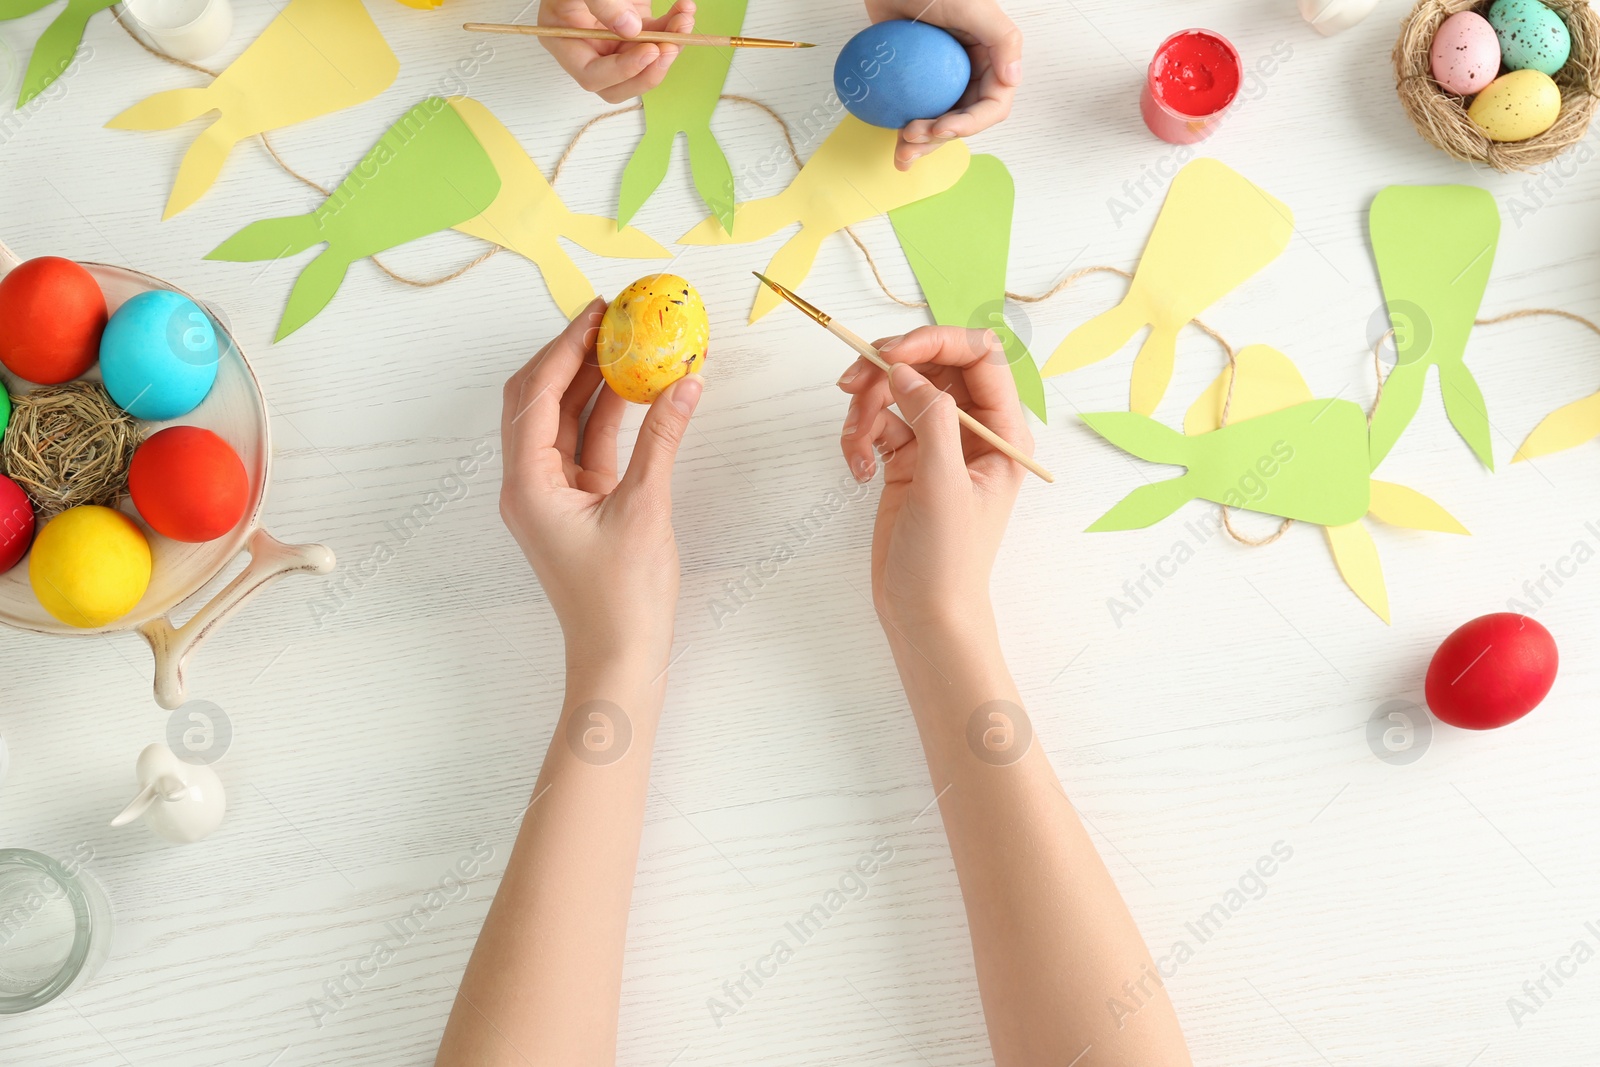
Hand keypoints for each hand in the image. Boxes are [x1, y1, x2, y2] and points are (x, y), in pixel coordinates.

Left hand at [500, 299, 703, 666]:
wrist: (619, 659)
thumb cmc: (623, 600)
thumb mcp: (646, 509)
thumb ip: (663, 439)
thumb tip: (687, 382)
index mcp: (527, 484)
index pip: (536, 396)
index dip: (565, 347)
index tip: (597, 312)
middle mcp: (528, 484)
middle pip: (538, 400)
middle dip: (571, 355)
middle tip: (609, 317)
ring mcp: (551, 495)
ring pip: (564, 420)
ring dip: (592, 382)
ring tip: (628, 342)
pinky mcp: (577, 505)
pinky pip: (587, 445)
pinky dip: (609, 416)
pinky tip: (641, 390)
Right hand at [538, 0, 696, 103]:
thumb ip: (601, 4)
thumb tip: (630, 29)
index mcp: (565, 42)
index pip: (592, 75)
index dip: (622, 71)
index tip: (649, 51)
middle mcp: (589, 47)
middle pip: (621, 83)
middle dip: (650, 70)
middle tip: (670, 48)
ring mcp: (613, 40)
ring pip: (645, 64)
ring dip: (670, 46)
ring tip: (684, 21)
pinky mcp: (634, 28)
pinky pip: (657, 38)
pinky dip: (674, 27)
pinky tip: (684, 9)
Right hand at [836, 326, 1031, 641]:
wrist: (924, 614)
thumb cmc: (949, 561)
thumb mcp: (944, 485)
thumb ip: (931, 420)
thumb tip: (905, 371)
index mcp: (1003, 431)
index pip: (978, 355)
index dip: (934, 341)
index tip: (889, 354)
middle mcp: (974, 429)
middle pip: (931, 364)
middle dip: (887, 370)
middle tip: (850, 386)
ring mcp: (938, 443)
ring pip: (897, 391)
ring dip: (865, 408)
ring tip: (854, 447)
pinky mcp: (906, 460)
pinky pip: (877, 422)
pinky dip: (859, 437)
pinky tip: (857, 469)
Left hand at [863, 0, 1021, 169]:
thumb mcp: (972, 6)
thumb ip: (1002, 39)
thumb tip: (1013, 80)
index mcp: (991, 62)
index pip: (990, 106)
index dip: (969, 124)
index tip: (941, 128)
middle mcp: (970, 75)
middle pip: (962, 123)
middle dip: (939, 140)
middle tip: (910, 140)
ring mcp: (942, 82)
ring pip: (938, 124)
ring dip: (922, 145)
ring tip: (901, 155)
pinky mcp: (916, 83)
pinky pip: (914, 112)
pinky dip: (904, 130)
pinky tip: (894, 142)